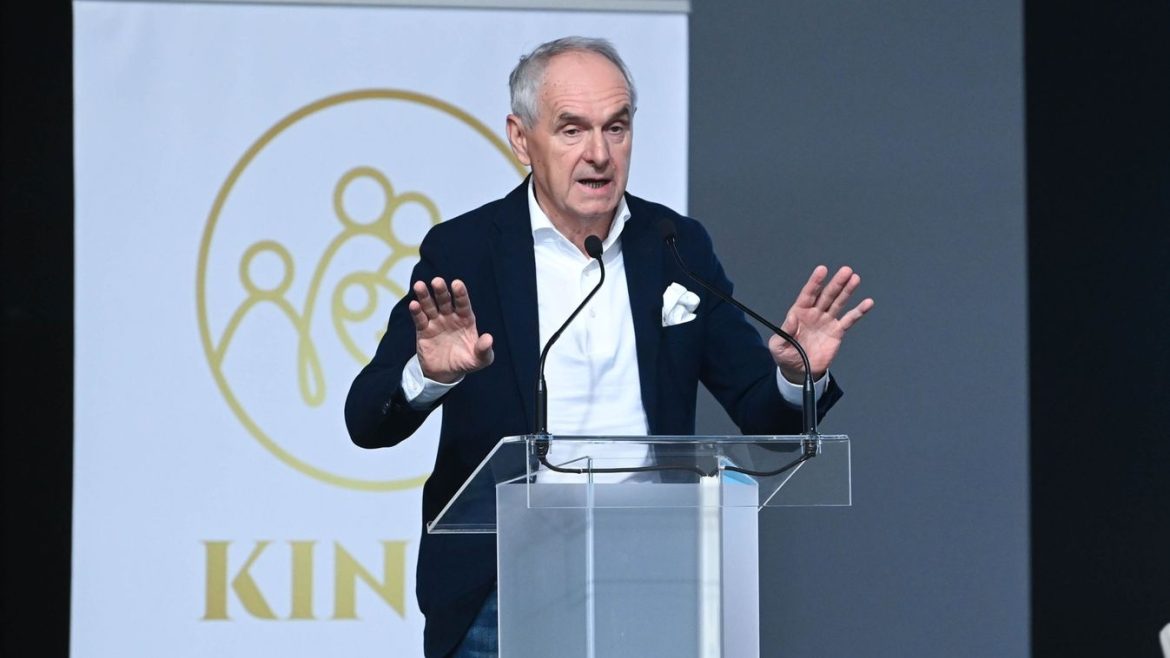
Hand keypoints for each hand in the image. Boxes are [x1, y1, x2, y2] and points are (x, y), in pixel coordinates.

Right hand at [409, 277, 493, 383]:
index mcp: (465, 319)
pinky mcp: (424, 331)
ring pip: (430, 306)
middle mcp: (450, 317)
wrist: (445, 373)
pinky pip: (420, 319)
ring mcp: (436, 322)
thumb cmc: (466, 362)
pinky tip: (414, 305)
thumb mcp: (479, 360)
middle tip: (437, 281)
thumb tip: (489, 338)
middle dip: (441, 291)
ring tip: (419, 285)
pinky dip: (416, 312)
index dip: (460, 294)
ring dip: (424, 296)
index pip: (463, 304)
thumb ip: (484, 350)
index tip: (456, 283)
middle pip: (445, 301)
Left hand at [770, 265, 873, 382]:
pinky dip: (858, 311)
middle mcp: (815, 313)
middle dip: (836, 283)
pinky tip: (868, 303)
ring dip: (847, 291)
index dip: (815, 282)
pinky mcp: (837, 332)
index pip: (808, 294)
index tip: (822, 270)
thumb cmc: (786, 356)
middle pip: (827, 295)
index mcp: (799, 313)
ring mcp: (827, 321)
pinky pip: (849, 320)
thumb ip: (785, 331)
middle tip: (846, 271)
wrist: (800, 372)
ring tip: (855, 279)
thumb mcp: (778, 346)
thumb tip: (792, 318)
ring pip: (838, 303)